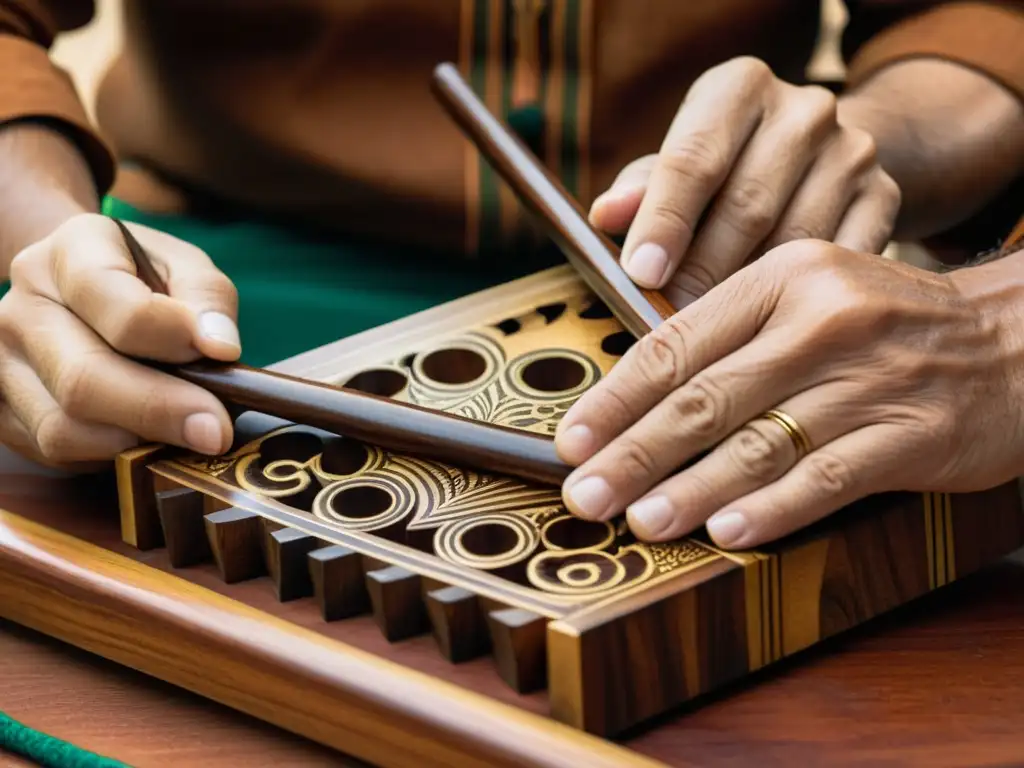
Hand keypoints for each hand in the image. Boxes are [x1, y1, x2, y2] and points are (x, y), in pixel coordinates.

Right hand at [0, 214, 240, 468]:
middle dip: (160, 411)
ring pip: (63, 428)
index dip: (173, 338)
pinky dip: (107, 455)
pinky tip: (143, 439)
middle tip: (215, 431)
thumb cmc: (144, 280)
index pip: (118, 306)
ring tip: (183, 433)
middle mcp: (21, 305)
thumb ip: (208, 299)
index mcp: (71, 253)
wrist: (79, 289)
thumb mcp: (186, 267)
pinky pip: (53, 451)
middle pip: (84, 378)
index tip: (223, 358)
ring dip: (135, 441)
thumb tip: (219, 348)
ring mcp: (0, 360)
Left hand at [554, 240, 1023, 548]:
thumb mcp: (808, 290)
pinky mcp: (913, 434)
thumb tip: (632, 389)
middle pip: (706, 397)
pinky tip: (725, 533)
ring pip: (759, 442)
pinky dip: (772, 509)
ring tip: (638, 521)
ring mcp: (870, 379)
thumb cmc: (884, 323)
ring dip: (690, 489)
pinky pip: (827, 478)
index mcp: (782, 277)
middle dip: (633, 452)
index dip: (615, 398)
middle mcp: (822, 320)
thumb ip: (727, 327)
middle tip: (583, 494)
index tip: (570, 440)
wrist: (1013, 338)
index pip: (677, 341)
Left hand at [591, 57, 900, 306]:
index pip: (694, 157)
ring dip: (750, 297)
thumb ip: (640, 191)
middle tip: (672, 326)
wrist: (820, 161)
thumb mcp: (675, 168)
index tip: (642, 275)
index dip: (665, 221)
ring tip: (712, 342)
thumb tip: (605, 216)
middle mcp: (804, 109)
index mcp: (738, 89)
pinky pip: (840, 263)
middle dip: (702, 271)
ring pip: (795, 240)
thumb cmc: (723, 172)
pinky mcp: (884, 196)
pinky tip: (772, 334)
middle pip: (746, 204)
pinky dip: (803, 304)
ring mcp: (853, 152)